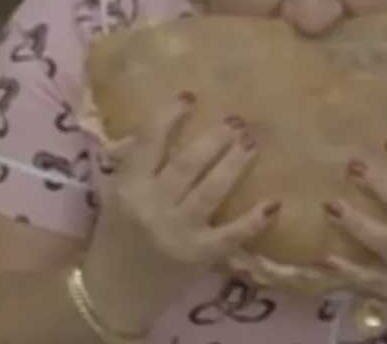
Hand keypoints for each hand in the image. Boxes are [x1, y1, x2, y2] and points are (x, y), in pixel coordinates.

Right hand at [82, 93, 279, 332]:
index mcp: (128, 186)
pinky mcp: (200, 256)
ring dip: (234, 164)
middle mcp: (153, 206)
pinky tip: (273, 203)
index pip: (149, 142)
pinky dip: (254, 220)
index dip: (169, 116)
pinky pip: (231, 234)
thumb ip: (132, 163)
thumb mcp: (113, 194)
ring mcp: (179, 232)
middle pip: (187, 164)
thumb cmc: (113, 235)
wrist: (113, 291)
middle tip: (236, 119)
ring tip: (251, 142)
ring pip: (211, 191)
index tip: (190, 96)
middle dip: (213, 139)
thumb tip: (159, 127)